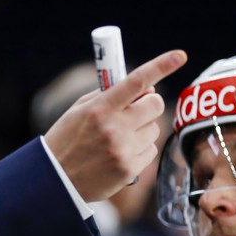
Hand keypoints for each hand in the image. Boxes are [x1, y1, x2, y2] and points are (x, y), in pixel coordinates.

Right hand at [43, 50, 186, 202]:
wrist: (55, 180)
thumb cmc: (67, 138)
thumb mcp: (79, 110)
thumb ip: (108, 94)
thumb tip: (145, 86)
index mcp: (99, 108)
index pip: (136, 81)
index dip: (161, 66)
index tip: (180, 56)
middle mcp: (114, 128)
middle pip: (155, 104)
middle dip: (149, 103)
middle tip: (136, 107)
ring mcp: (123, 150)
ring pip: (154, 129)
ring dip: (142, 129)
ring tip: (118, 137)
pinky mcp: (129, 170)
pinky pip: (150, 151)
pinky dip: (139, 150)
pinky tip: (119, 154)